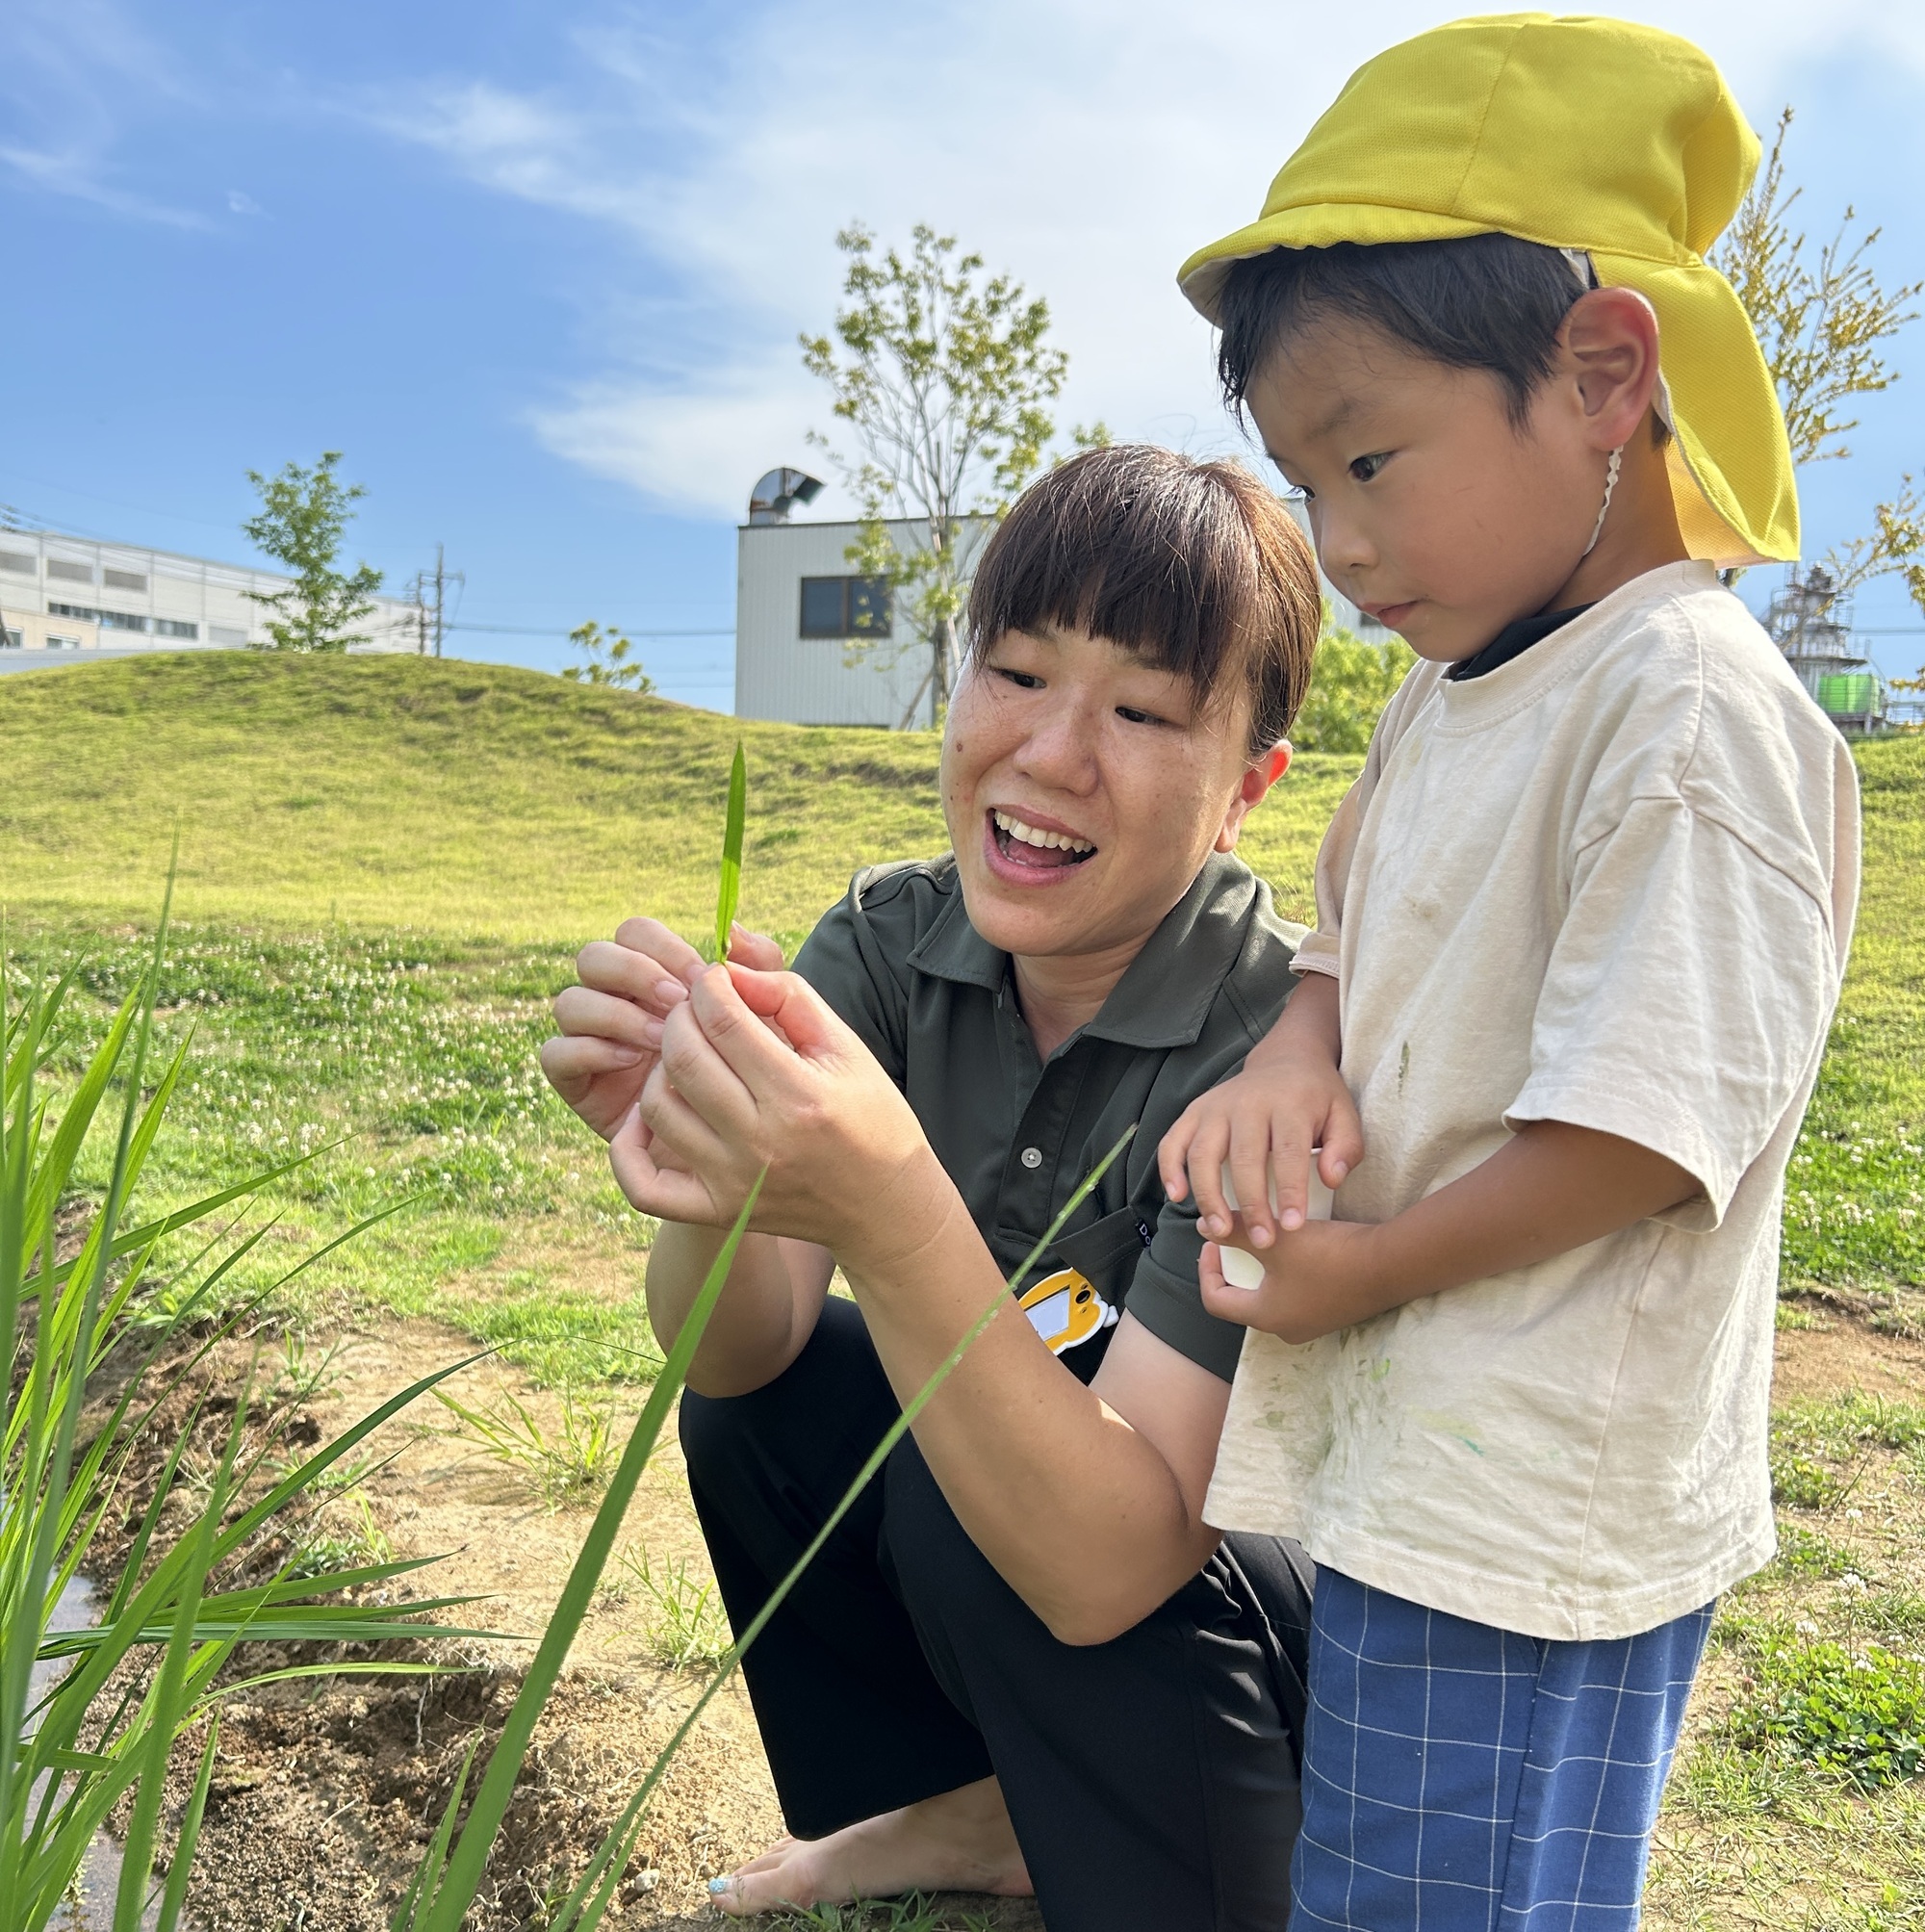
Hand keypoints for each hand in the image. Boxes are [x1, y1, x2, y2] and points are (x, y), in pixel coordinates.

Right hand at [541, 918, 783, 1141]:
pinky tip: (632, 1063)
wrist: (735, 1145)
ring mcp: (592, 1038)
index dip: (663, 947)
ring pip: (569, 1001)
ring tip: (660, 1039)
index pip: (635, 934)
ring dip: (615, 1014)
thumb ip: (760, 969)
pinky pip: (556, 1052)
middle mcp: (617, 1000)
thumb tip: (732, 932)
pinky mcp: (577, 1081)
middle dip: (634, 973)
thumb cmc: (753, 1074)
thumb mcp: (767, 1019)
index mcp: (654, 975)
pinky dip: (590, 1050)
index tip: (702, 978)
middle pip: (593, 957)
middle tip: (676, 1002)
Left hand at [608, 959, 955, 1264]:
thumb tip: (728, 968)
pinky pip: (643, 1183)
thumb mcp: (844, 1045)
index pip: (722, 1021)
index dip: (709, 986)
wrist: (885, 1204)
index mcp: (799, 1095)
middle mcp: (761, 1142)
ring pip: (658, 1107)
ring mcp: (734, 1182)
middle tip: (696, 1011)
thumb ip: (787, 996)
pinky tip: (647, 1117)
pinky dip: (629, 1147)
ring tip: (687, 1057)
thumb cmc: (870, 1114)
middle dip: (680, 1018)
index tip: (716, 979)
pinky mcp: (717, 1210)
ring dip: (661, 1069)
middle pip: (683, 1058)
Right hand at [1159, 973, 1362, 1251]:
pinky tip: (1177, 1197)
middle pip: (1244, 1157)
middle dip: (1251, 1203)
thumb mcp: (1344, 1115)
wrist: (1286, 1059)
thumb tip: (1331, 1179)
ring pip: (1203, 1153)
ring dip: (1208, 1195)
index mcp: (1288, 1104)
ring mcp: (1216, 1106)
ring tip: (1219, 1231)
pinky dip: (1169, 1169)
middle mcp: (1247, 1102)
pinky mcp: (1194, 1111)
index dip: (1289, 1191)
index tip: (1292, 1226)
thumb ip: (1345, 1148)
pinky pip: (1173, 1140)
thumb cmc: (1316, 1098)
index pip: (1288, 1152)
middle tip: (1263, 1241)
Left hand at [1197, 1219, 1385, 1343]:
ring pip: (1270, 1297)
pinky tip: (1295, 1250)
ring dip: (1261, 1271)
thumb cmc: (1328, 1255)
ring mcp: (1311, 1324)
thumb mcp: (1275, 1239)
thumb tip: (1204, 1227)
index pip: (1215, 1301)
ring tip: (1263, 1239)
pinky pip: (1295, 1297)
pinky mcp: (1332, 1314)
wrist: (1390, 1265)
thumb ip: (1235, 1232)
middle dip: (1234, 1269)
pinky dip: (1285, 1276)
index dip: (1206, 1270)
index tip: (1212, 1241)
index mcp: (1265, 1317)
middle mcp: (1285, 1329)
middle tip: (1235, 1239)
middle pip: (1242, 1300)